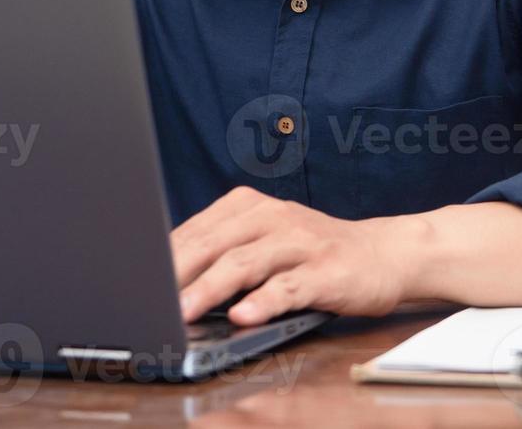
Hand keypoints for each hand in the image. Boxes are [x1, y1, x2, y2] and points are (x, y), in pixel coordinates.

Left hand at [170, 185, 418, 325]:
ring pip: (246, 263)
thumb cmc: (313, 253)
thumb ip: (224, 252)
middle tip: (148, 299)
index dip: (164, 257)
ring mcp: (301, 242)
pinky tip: (242, 316)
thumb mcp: (265, 241)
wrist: (384, 254)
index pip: (198, 230)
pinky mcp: (326, 272)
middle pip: (215, 243)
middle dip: (178, 273)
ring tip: (184, 312)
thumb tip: (169, 279)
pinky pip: (289, 286)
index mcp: (251, 206)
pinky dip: (263, 301)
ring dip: (211, 289)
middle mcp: (274, 217)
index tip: (136, 280)